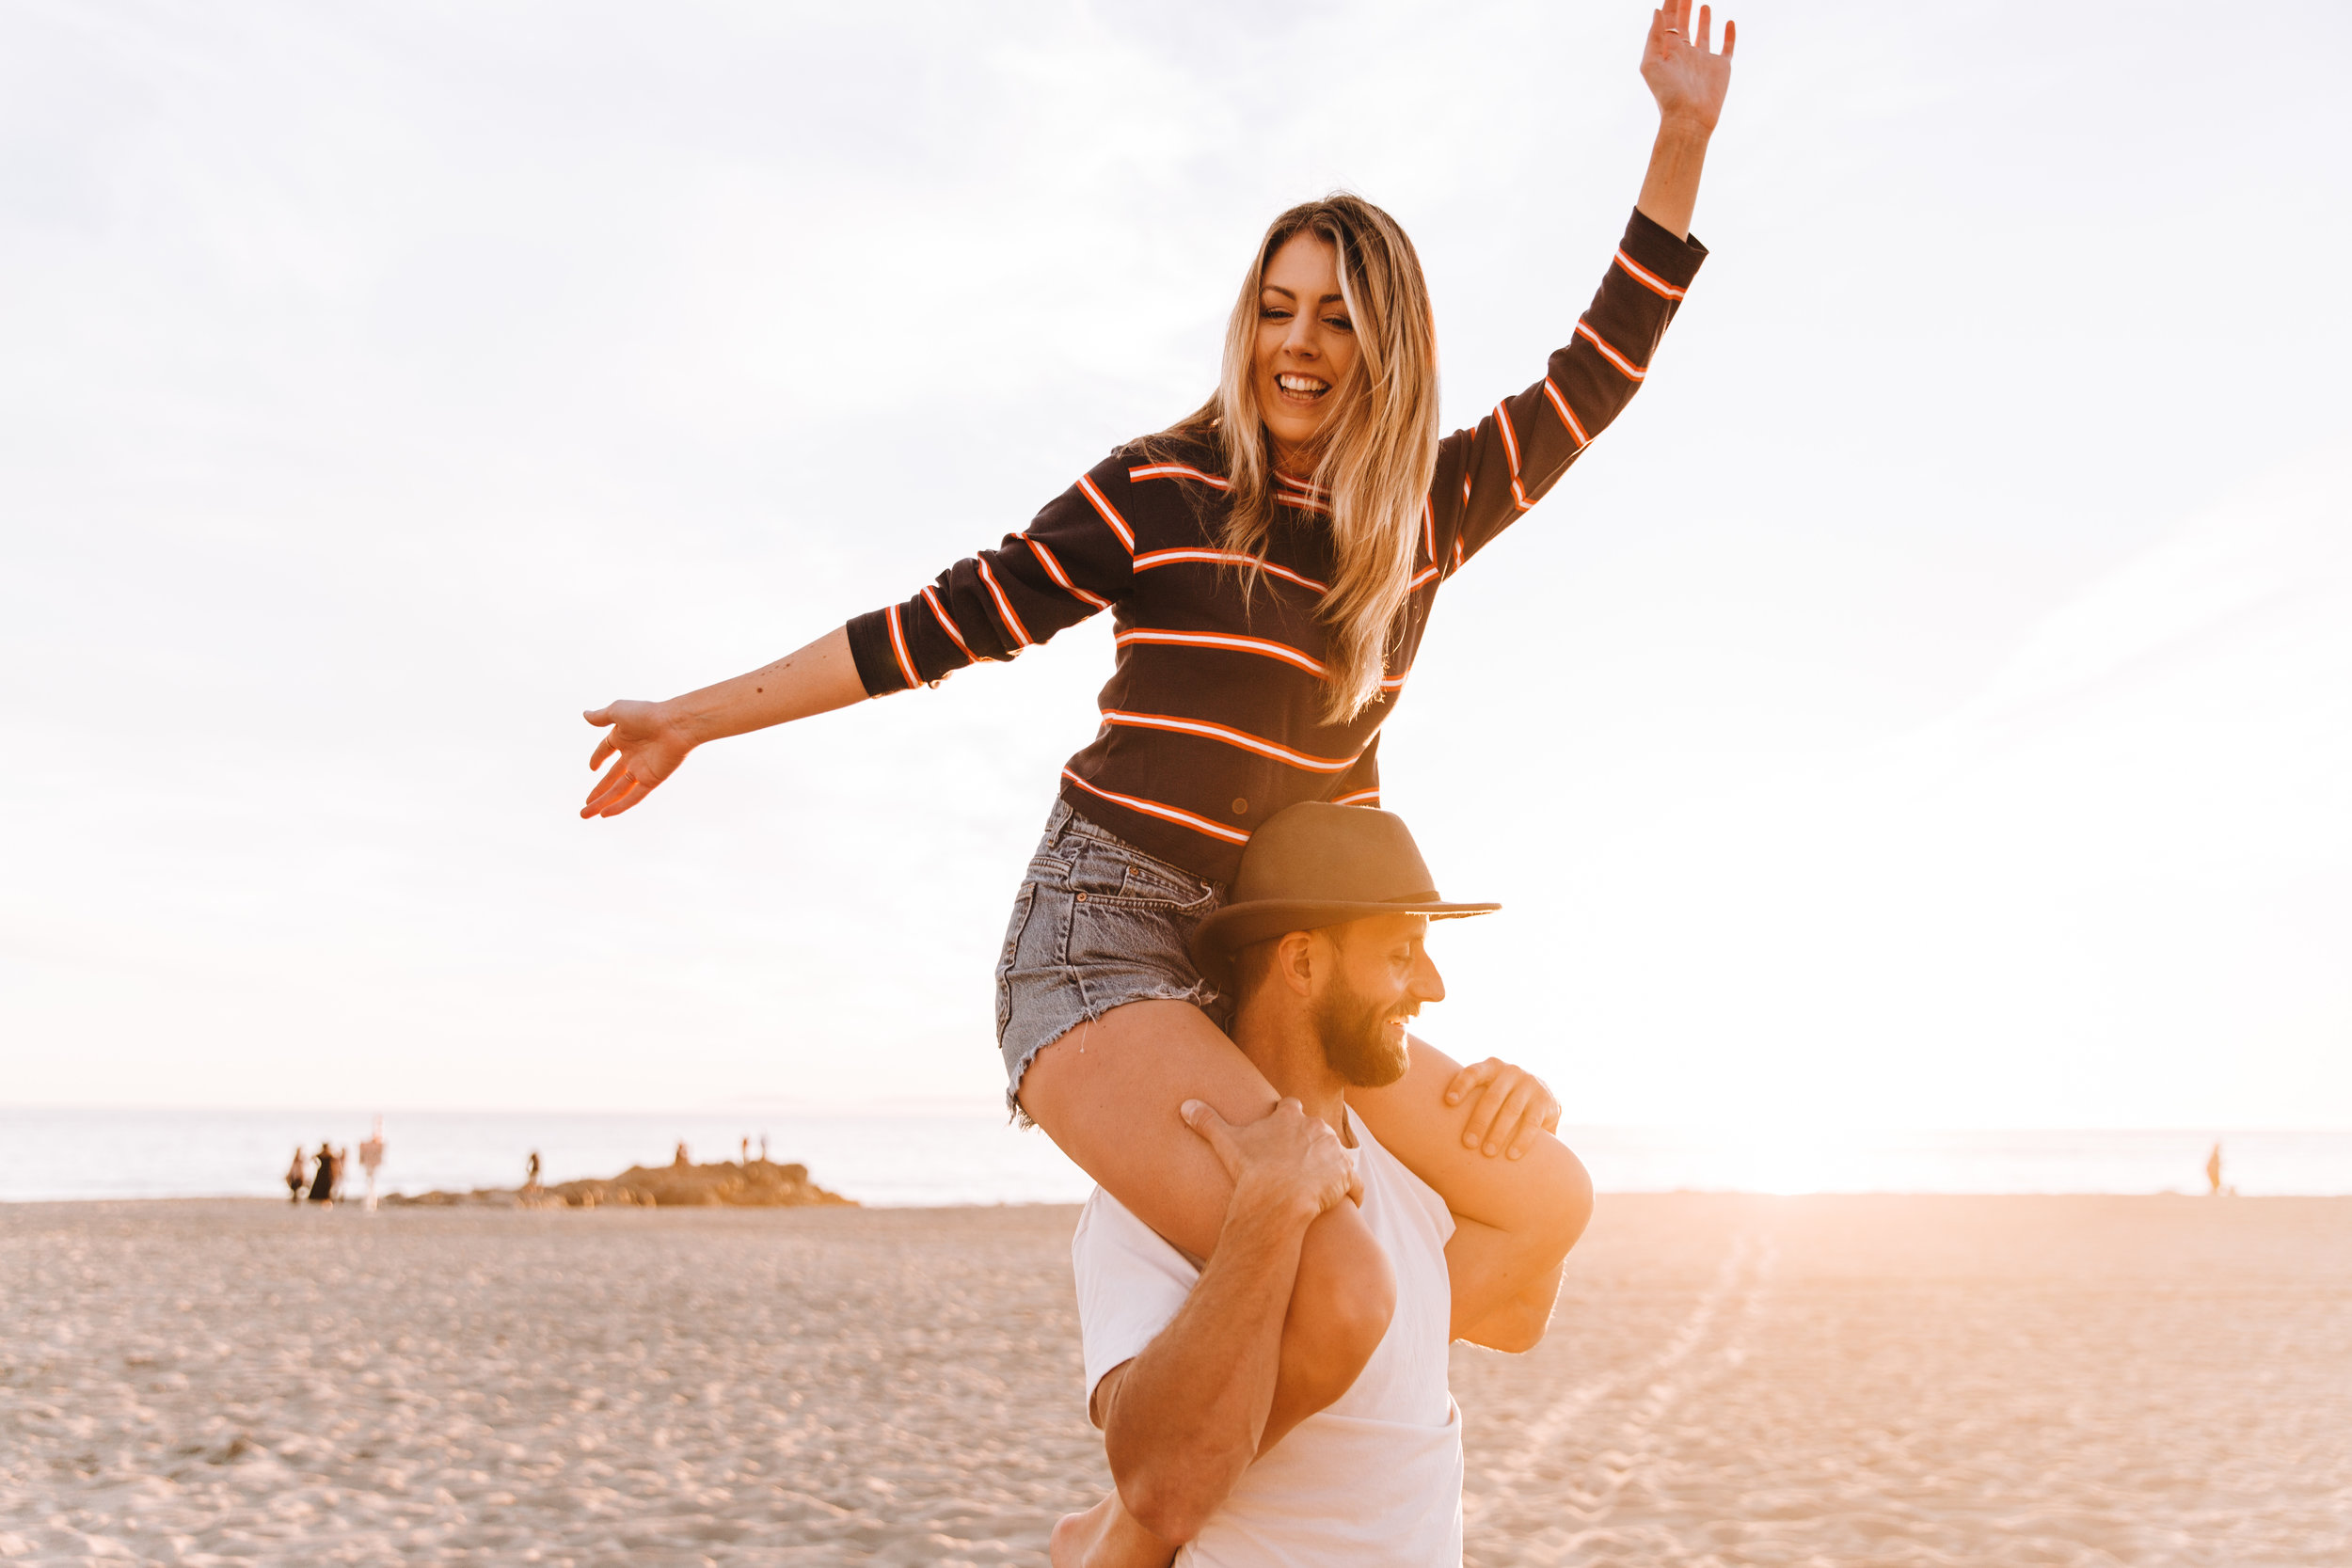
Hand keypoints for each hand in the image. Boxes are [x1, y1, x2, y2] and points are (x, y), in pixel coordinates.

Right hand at [580, 699, 692, 818]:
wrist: (676, 725)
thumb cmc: (648, 714)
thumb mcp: (618, 711)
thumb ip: (601, 717)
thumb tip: (585, 715)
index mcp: (624, 737)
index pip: (607, 750)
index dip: (598, 758)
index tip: (592, 767)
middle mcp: (632, 755)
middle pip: (611, 778)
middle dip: (597, 792)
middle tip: (584, 805)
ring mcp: (642, 769)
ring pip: (618, 790)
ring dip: (602, 803)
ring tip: (585, 814)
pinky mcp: (651, 780)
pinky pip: (634, 797)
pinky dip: (620, 806)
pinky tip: (605, 814)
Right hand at [1182, 1098, 1361, 1224]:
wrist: (1277, 1197)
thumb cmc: (1252, 1168)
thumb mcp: (1225, 1141)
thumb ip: (1206, 1121)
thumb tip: (1185, 1105)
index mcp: (1290, 1117)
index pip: (1291, 1107)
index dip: (1287, 1117)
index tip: (1282, 1128)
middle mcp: (1317, 1128)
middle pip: (1318, 1130)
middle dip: (1312, 1143)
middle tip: (1300, 1161)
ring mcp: (1335, 1152)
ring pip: (1338, 1155)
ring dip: (1332, 1167)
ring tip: (1321, 1184)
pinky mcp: (1347, 1176)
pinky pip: (1356, 1184)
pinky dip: (1353, 1193)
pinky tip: (1346, 1202)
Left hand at [1443, 1058, 1561, 1159]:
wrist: (1542, 1098)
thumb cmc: (1500, 1099)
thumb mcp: (1486, 1090)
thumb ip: (1467, 1097)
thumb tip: (1428, 1121)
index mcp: (1491, 1066)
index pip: (1473, 1072)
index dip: (1461, 1085)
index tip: (1448, 1102)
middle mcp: (1511, 1071)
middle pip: (1491, 1097)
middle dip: (1479, 1121)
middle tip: (1467, 1143)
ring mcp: (1531, 1084)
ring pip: (1512, 1110)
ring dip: (1498, 1133)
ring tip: (1487, 1153)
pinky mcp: (1546, 1101)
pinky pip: (1532, 1123)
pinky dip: (1521, 1140)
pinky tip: (1511, 1156)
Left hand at [1641, 0, 1734, 133]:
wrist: (1688, 119)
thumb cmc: (1667, 95)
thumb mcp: (1651, 64)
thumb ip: (1654, 37)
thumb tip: (1658, 11)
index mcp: (1668, 51)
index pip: (1669, 21)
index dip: (1671, 4)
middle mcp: (1685, 54)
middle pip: (1684, 24)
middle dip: (1685, 7)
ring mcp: (1704, 60)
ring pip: (1704, 34)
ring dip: (1703, 20)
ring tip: (1704, 5)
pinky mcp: (1721, 68)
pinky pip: (1726, 47)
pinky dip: (1729, 35)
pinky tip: (1729, 22)